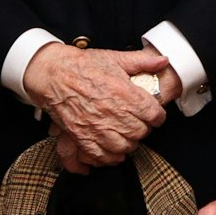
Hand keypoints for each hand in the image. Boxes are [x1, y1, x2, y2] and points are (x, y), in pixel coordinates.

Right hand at [24, 44, 168, 169]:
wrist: (52, 73)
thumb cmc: (82, 65)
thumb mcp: (114, 58)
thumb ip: (141, 61)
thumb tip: (163, 61)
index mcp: (124, 92)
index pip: (153, 114)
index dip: (157, 116)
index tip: (154, 114)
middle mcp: (113, 112)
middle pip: (140, 133)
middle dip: (143, 129)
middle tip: (139, 123)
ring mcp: (97, 127)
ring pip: (124, 147)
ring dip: (128, 143)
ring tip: (126, 136)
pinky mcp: (81, 137)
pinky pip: (101, 156)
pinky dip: (110, 157)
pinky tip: (112, 150)